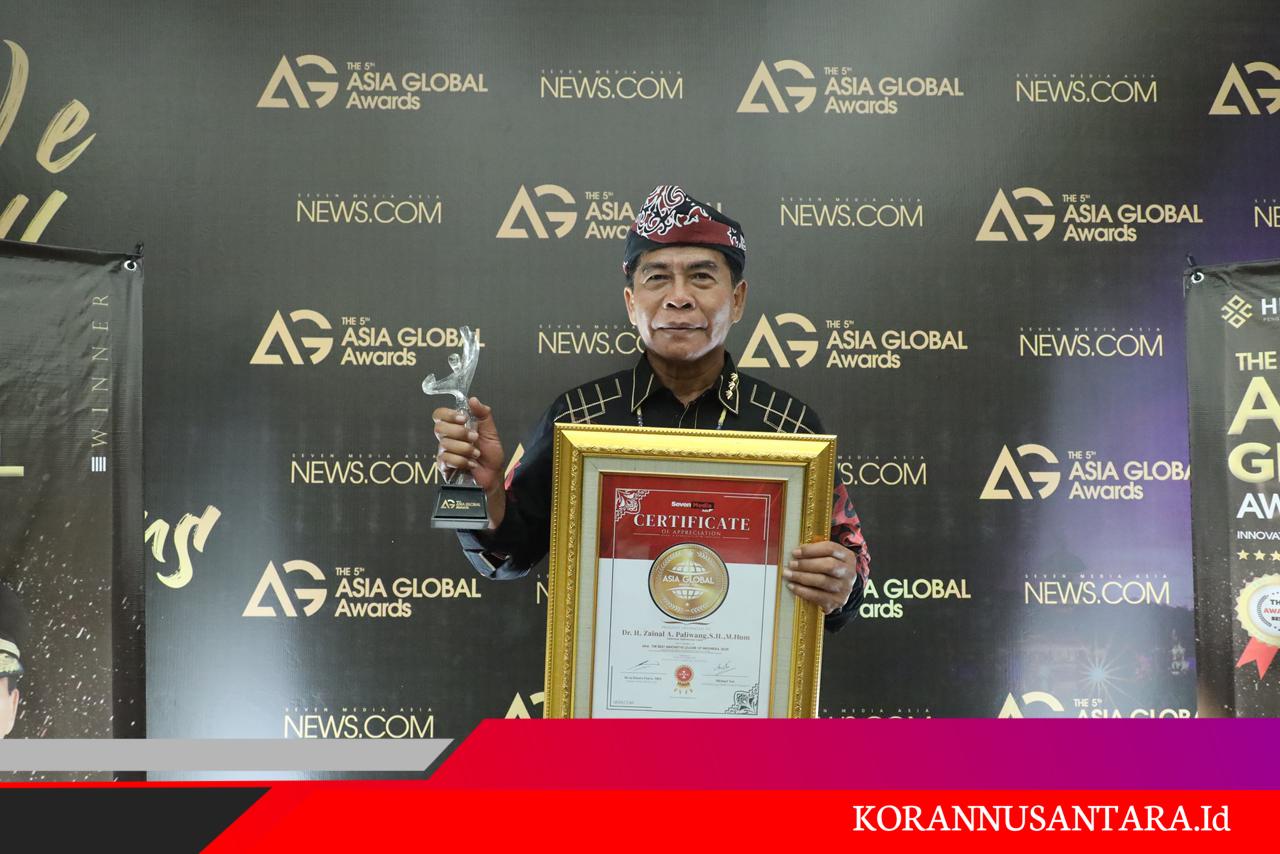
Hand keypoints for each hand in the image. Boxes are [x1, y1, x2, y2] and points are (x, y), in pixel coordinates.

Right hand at [432, 397, 506, 527]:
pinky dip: (462, 460)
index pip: (439, 415)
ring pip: (445, 444)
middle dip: (459, 432)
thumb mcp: (491, 433)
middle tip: (474, 438)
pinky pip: (446, 458)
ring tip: (476, 454)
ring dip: (465, 448)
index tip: (463, 418)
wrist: (494, 477)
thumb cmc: (491, 456)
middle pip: (439, 428)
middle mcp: (448, 438)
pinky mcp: (444, 467)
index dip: (448, 414)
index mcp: (457, 427)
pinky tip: (471, 464)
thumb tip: (473, 399)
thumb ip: (484, 415)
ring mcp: (444, 452)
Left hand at [782, 541, 855, 615]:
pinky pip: (818, 596)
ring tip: (788, 575)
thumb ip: (817, 553)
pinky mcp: (837, 601)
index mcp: (847, 557)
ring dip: (802, 577)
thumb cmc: (829, 570)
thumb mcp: (829, 558)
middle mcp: (849, 572)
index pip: (830, 549)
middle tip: (791, 564)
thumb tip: (796, 551)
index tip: (795, 552)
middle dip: (806, 564)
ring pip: (822, 581)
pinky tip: (792, 586)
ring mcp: (844, 588)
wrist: (839, 590)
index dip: (811, 550)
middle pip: (828, 565)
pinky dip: (803, 591)